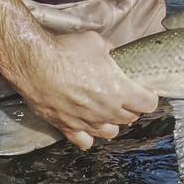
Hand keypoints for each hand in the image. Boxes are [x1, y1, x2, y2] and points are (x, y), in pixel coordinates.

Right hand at [9, 31, 158, 150]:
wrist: (34, 63)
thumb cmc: (67, 51)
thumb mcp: (97, 42)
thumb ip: (110, 52)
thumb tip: (112, 53)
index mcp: (120, 90)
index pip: (148, 104)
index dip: (148, 96)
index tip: (145, 90)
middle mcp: (106, 111)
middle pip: (130, 118)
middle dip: (131, 108)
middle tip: (126, 97)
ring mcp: (86, 122)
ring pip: (110, 132)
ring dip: (113, 122)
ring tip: (108, 111)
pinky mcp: (67, 127)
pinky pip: (84, 141)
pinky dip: (88, 136)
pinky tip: (87, 125)